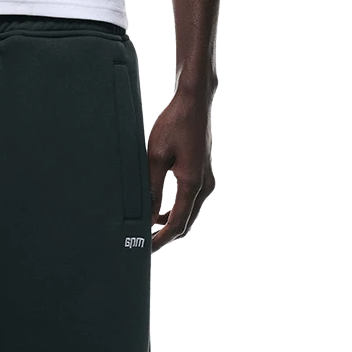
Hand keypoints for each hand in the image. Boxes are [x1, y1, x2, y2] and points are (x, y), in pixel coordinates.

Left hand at [147, 87, 215, 252]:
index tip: (146, 248)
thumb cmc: (174, 125)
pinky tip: (160, 212)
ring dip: (171, 223)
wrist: (194, 104)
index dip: (161, 238)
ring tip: (149, 230)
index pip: (178, 223)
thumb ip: (152, 189)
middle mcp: (204, 185)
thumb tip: (148, 216)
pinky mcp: (203, 174)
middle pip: (186, 221)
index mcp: (192, 183)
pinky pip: (190, 200)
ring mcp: (206, 180)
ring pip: (189, 212)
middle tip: (145, 244)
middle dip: (166, 235)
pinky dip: (176, 210)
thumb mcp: (155, 157)